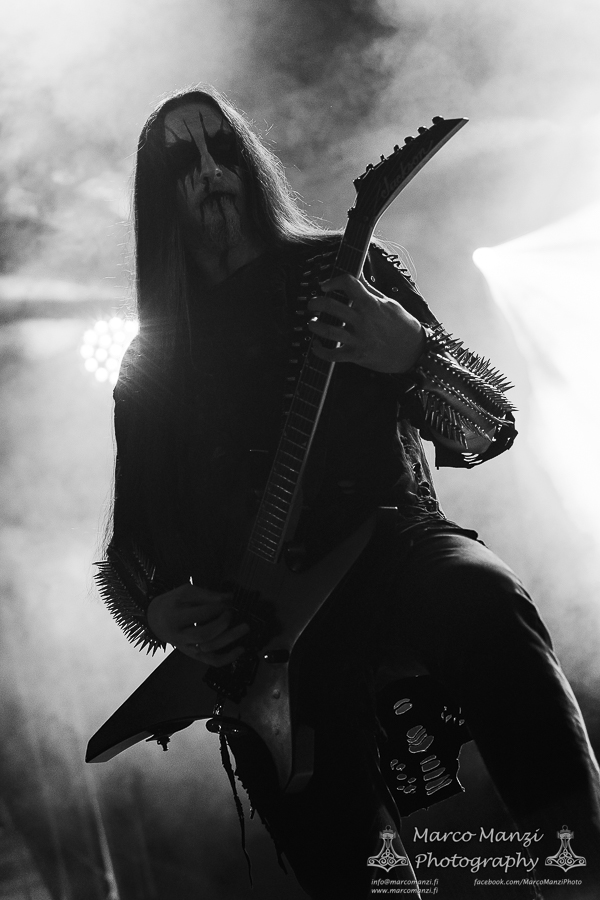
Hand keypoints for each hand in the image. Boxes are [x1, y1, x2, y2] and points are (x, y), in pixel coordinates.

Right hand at [147, 583, 249, 665]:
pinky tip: (240, 650)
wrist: (155, 619)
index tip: (228, 601)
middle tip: (232, 613)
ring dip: (230, 639)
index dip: (218, 607)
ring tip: (244, 628)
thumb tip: (229, 597)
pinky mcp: (193, 654)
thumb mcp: (185, 592)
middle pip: (205, 634)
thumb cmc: (172, 603)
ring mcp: (186, 647)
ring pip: (209, 649)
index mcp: (175, 617)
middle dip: (223, 623)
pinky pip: (211, 661)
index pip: (201, 614)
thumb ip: (207, 595)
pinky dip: (227, 658)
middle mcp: (179, 636)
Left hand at [307, 274, 424, 372]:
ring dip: (314, 326)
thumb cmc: (401, 324)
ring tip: (311, 323)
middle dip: (315, 303)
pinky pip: (333, 354)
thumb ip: (368, 289)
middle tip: (312, 305)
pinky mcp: (357, 355)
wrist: (414, 350)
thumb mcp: (387, 301)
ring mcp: (359, 338)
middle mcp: (363, 319)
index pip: (348, 283)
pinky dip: (320, 351)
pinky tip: (316, 346)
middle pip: (330, 306)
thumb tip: (357, 274)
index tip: (324, 286)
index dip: (332, 281)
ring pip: (328, 330)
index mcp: (370, 303)